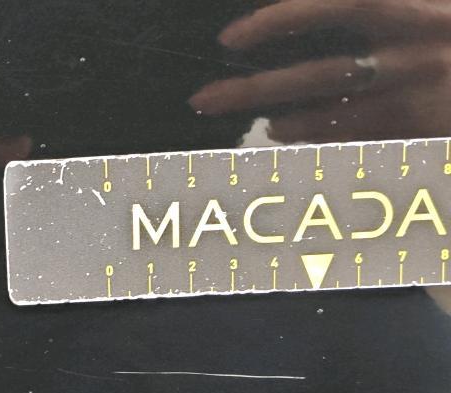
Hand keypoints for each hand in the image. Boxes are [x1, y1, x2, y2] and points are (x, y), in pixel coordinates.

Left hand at [189, 0, 450, 142]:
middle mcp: (412, 56)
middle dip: (251, 91)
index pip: (336, 7)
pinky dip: (326, 141)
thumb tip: (332, 8)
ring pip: (332, 119)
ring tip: (268, 126)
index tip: (230, 40)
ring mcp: (420, 100)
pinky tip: (300, 138)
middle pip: (314, 78)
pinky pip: (363, 141)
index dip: (280, 21)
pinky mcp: (427, 134)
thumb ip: (376, 4)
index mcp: (415, 9)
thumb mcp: (431, 5)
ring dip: (289, 123)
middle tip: (202, 101)